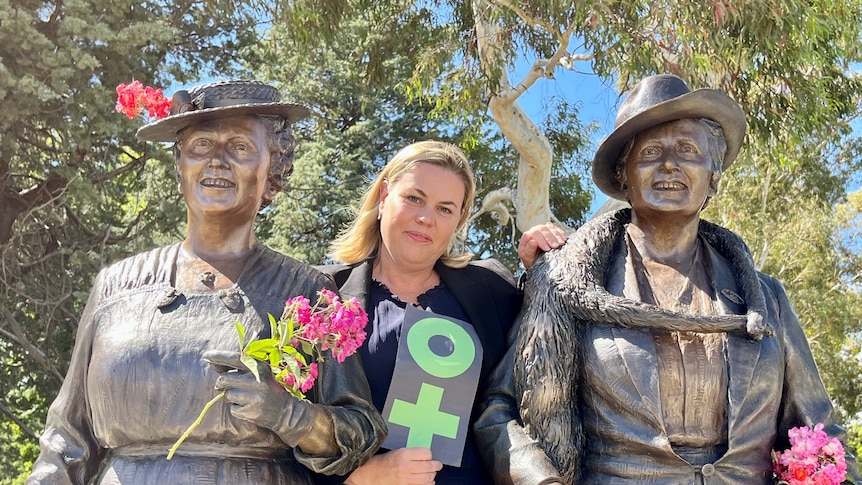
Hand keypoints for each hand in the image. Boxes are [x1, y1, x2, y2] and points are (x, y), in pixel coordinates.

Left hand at [203, 349, 330, 448]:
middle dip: (222, 384)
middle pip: (224, 379)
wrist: (286, 411)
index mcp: (259, 367)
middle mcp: (257, 379)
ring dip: (232, 397)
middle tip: (228, 386)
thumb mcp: (259, 372)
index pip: (234, 358)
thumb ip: (238, 368)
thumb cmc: (267, 388)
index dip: (219, 356)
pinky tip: (249, 407)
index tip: (206, 355)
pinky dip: (237, 408)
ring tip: (246, 397)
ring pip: (227, 395)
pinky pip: (232, 408)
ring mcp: (254, 396)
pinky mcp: (250, 411)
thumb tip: (212, 362)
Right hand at [344, 448, 442, 484]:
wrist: (369, 475)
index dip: (429, 454)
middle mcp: (406, 466)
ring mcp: (406, 479)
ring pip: (428, 478)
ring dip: (432, 476)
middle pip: (429, 466)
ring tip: (432, 474)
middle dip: (436, 466)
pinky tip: (427, 482)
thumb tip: (426, 456)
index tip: (429, 456)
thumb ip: (411, 453)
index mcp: (403, 454)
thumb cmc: (381, 463)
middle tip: (437, 465)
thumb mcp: (396, 452)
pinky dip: (428, 484)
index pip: (426, 453)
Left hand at [518, 223, 567, 269]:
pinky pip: (557, 229)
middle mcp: (535, 231)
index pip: (534, 233)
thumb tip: (533, 241)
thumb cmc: (530, 260)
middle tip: (555, 246)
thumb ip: (529, 249)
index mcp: (527, 236)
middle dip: (550, 238)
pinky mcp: (552, 231)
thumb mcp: (527, 257)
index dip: (541, 240)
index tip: (547, 249)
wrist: (537, 263)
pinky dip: (561, 234)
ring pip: (550, 228)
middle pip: (543, 229)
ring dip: (557, 236)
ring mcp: (544, 230)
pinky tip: (564, 240)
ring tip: (560, 244)